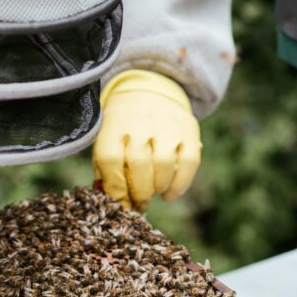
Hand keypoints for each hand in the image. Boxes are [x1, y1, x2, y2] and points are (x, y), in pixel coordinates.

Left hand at [93, 70, 201, 210]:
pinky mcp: (189, 129)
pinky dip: (180, 184)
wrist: (149, 93)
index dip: (115, 186)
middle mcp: (140, 122)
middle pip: (138, 164)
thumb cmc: (122, 131)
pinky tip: (170, 194)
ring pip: (164, 164)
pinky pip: (190, 162)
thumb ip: (107, 172)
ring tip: (154, 193)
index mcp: (113, 126)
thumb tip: (117, 203)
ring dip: (158, 188)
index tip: (121, 201)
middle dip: (139, 192)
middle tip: (139, 203)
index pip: (110, 158)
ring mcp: (166, 125)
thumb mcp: (107, 143)